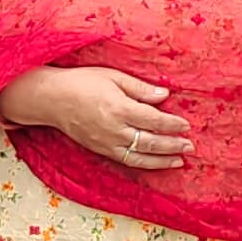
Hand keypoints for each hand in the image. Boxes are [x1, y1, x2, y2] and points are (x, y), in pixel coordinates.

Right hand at [0, 66, 188, 169]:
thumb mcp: (112, 76)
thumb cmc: (82, 82)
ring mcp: (106, 143)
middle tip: (190, 146)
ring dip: (162, 160)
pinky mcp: (101, 151)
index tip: (186, 125)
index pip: (152, 119)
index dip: (171, 124)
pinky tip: (156, 163)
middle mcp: (113, 129)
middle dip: (172, 145)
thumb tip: (164, 95)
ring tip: (179, 161)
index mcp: (118, 107)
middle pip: (149, 141)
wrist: (51, 99)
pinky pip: (126, 161)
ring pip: (140, 157)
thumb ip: (139, 88)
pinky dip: (144, 164)